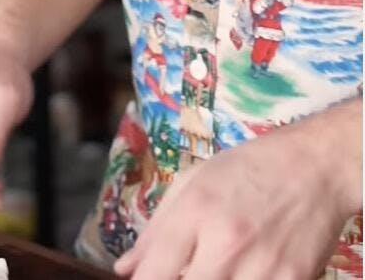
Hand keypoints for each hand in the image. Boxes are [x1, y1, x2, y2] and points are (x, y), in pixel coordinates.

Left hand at [114, 110, 356, 279]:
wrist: (312, 167)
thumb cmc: (246, 170)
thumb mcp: (193, 182)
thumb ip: (156, 228)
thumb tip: (124, 268)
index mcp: (195, 211)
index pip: (154, 273)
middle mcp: (225, 242)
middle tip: (186, 271)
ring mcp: (260, 267)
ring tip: (215, 268)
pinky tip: (244, 272)